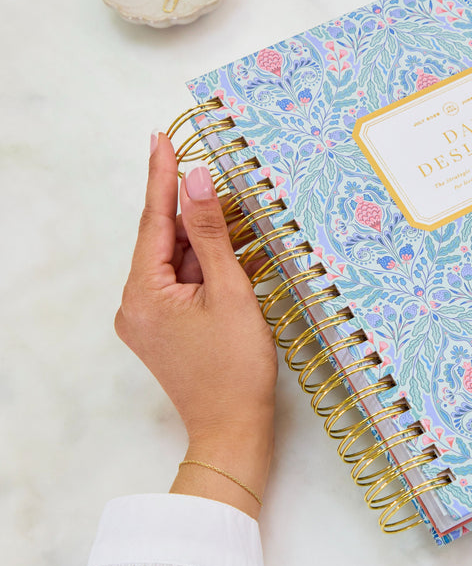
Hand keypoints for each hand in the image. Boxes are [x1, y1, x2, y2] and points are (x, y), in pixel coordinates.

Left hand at [114, 133, 277, 516]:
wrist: (234, 428)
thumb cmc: (236, 365)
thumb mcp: (230, 290)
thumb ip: (211, 232)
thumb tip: (195, 180)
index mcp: (143, 293)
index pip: (153, 220)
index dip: (160, 176)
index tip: (160, 137)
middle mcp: (135, 303)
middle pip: (167, 240)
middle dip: (196, 211)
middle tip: (222, 177)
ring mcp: (148, 318)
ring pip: (179, 261)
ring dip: (208, 241)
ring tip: (241, 219)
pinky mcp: (165, 328)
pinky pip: (185, 282)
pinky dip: (209, 267)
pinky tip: (237, 254)